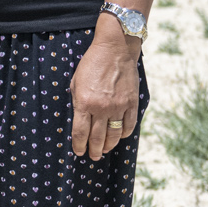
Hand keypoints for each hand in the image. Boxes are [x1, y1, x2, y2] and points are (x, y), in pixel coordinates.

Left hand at [70, 26, 140, 158]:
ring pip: (113, 135)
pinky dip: (123, 134)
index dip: (79, 146)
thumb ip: (77, 101)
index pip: (80, 133)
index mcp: (84, 102)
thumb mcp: (76, 82)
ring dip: (108, 145)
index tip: (78, 152)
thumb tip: (79, 119)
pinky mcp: (131, 103)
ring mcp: (118, 106)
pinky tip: (118, 137)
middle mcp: (101, 108)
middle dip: (93, 150)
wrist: (115, 49)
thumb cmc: (92, 64)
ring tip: (104, 150)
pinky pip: (128, 126)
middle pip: (97, 138)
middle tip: (92, 157)